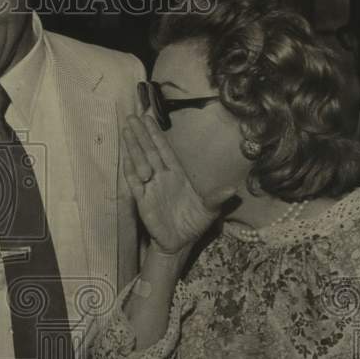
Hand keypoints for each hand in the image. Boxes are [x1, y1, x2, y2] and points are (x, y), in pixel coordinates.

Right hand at [121, 112, 234, 253]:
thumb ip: (217, 198)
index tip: (149, 119)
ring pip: (140, 162)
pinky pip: (134, 183)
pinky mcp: (143, 201)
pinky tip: (126, 158)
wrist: (179, 242)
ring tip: (126, 130)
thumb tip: (234, 190)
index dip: (156, 135)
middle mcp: (162, 177)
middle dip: (141, 134)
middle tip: (133, 116)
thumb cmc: (194, 223)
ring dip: (133, 147)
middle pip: (149, 151)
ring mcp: (151, 188)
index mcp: (177, 174)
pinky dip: (130, 171)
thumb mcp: (210, 210)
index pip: (164, 150)